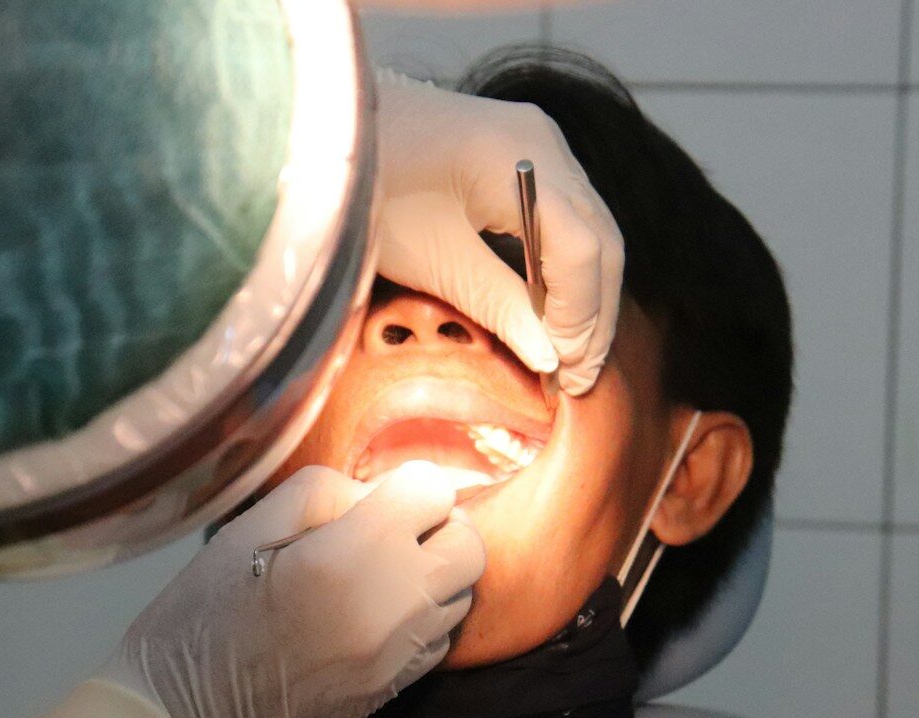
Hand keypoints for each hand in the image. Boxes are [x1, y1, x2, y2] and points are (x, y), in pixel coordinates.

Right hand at [103, 462, 482, 717]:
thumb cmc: (203, 614)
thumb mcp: (245, 529)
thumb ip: (321, 494)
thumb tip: (373, 496)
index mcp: (356, 553)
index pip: (434, 490)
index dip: (404, 485)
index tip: (372, 499)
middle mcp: (397, 603)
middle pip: (470, 544)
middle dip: (438, 525)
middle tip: (389, 529)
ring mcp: (403, 653)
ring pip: (463, 593)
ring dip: (434, 572)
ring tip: (380, 572)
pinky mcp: (398, 688)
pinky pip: (442, 637)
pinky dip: (423, 616)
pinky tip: (376, 614)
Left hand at [373, 71, 623, 394]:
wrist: (319, 137)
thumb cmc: (365, 190)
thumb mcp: (432, 259)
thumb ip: (499, 305)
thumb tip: (551, 359)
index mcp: (523, 156)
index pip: (583, 249)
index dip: (582, 319)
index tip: (567, 375)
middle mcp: (542, 141)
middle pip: (599, 237)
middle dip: (593, 313)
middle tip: (578, 378)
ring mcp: (534, 142)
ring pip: (588, 228)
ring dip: (583, 293)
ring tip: (567, 354)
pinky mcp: (517, 154)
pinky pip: (562, 216)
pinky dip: (562, 267)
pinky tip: (547, 310)